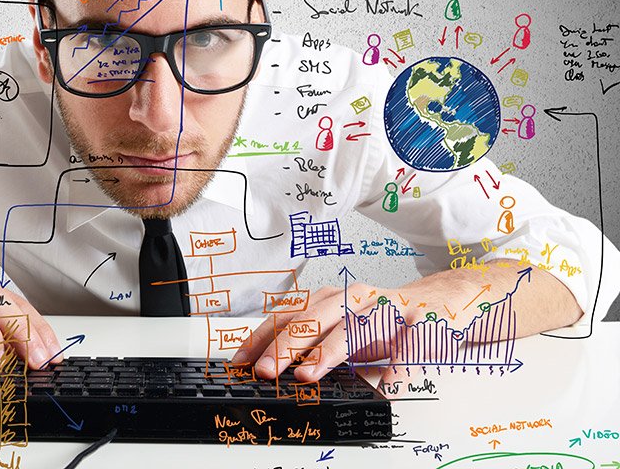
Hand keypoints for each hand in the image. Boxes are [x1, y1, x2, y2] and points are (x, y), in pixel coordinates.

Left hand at [232, 273, 483, 388]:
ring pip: (356, 328)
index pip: (289, 315)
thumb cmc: (386, 321)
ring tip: (310, 373)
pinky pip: (409, 346)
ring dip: (330, 351)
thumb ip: (312, 343)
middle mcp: (356, 299)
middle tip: (267, 371)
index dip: (263, 337)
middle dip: (286, 346)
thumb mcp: (344, 327)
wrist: (443, 302)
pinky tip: (387, 386)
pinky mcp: (422, 324)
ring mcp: (389, 309)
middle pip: (315, 319)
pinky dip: (398, 367)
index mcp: (333, 299)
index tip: (242, 362)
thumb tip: (271, 368)